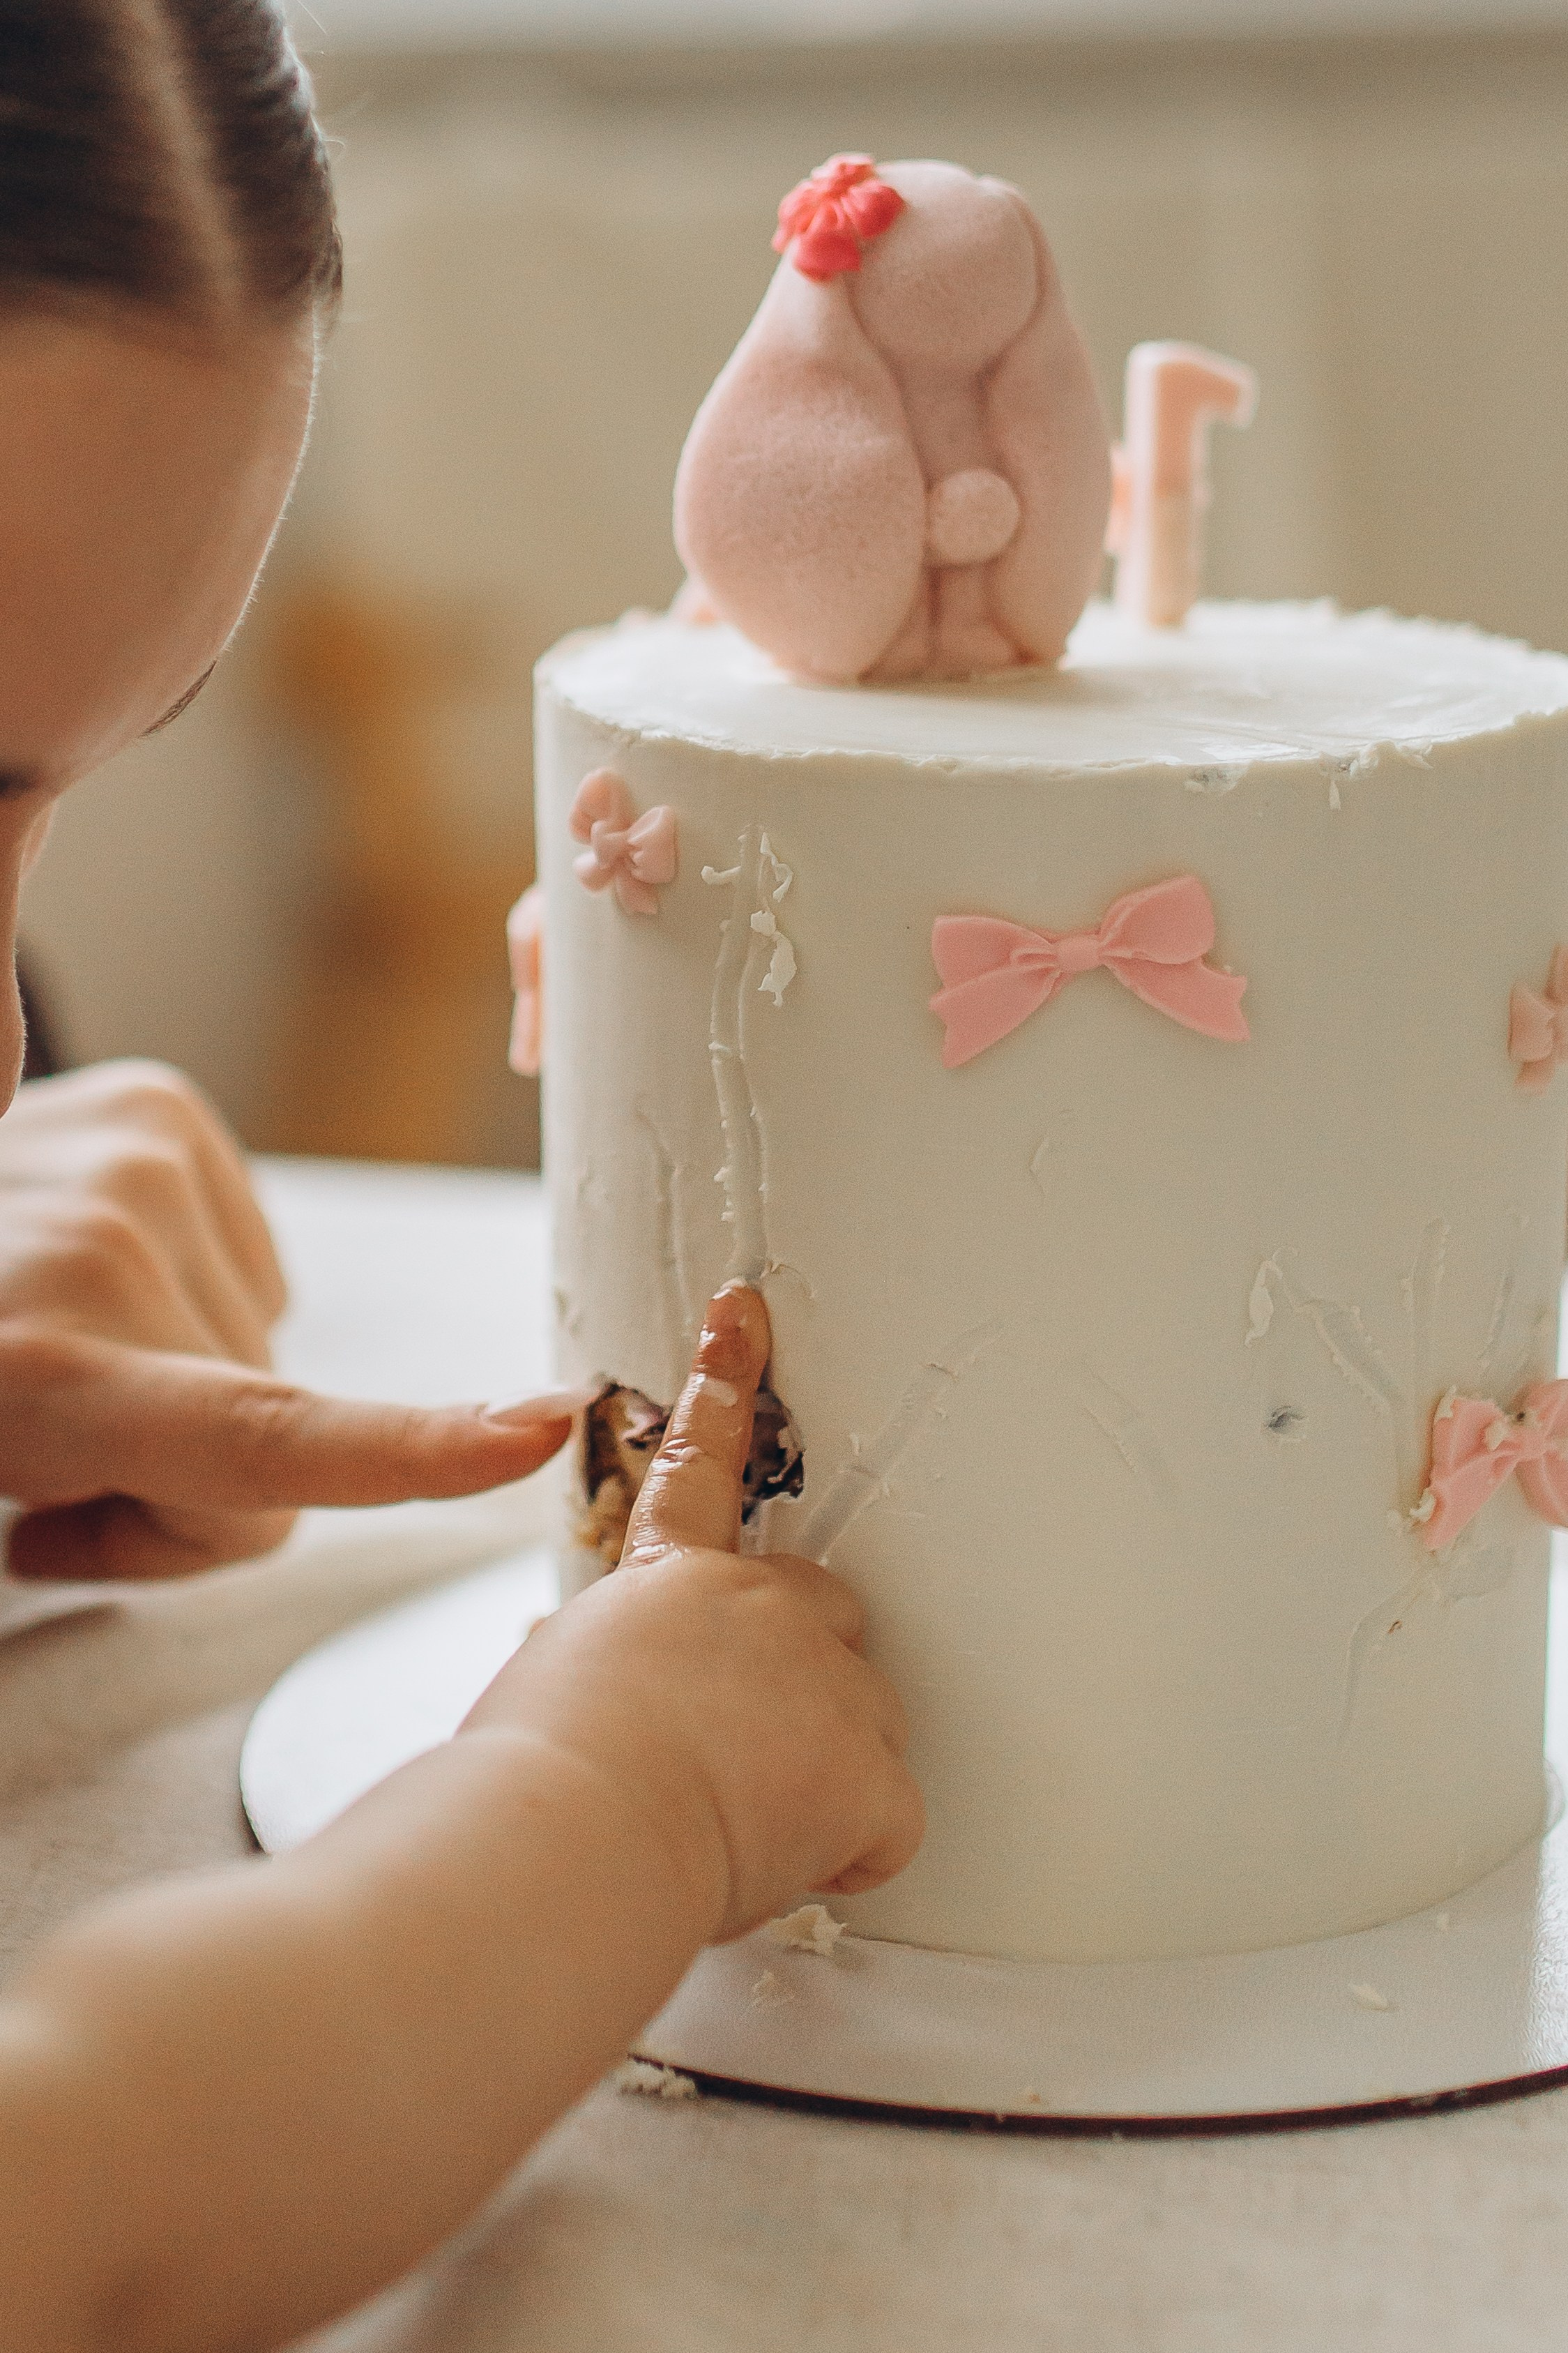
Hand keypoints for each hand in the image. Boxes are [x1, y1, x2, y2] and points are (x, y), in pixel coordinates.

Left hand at [0, 1061, 578, 1580]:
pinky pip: (255, 1256)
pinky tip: (93, 1276)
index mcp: (47, 1375)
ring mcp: (135, 1161)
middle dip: (193, 1474)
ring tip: (62, 1353)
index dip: (407, 1452)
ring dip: (185, 1373)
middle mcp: (107, 1254)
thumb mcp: (5, 1492)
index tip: (528, 1433)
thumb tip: (254, 1485)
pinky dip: (193, 1286)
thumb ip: (147, 1515)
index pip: (266, 1438)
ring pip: (266, 1342)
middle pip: (272, 1436)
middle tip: (64, 1470)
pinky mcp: (155, 1104)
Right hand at [465, 1284, 923, 1940]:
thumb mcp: (550, 1687)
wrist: (568, 1834)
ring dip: (820, 1772)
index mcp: (666, 1582)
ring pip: (865, 1720)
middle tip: (734, 1750)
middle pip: (825, 1613)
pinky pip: (889, 1820)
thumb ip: (603, 1664)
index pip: (697, 1466)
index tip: (741, 1318)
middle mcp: (759, 1605)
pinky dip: (848, 1851)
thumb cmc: (531, 1781)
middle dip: (801, 1674)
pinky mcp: (867, 1765)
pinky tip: (780, 1863)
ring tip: (729, 1825)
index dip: (721, 1386)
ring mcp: (825, 1677)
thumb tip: (595, 1687)